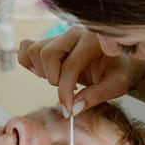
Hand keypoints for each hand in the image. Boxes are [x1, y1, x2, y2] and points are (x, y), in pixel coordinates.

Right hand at [17, 27, 136, 113]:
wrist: (117, 61)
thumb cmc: (118, 71)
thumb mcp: (117, 85)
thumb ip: (97, 95)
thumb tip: (74, 108)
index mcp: (93, 40)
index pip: (70, 65)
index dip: (65, 91)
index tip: (69, 110)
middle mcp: (74, 34)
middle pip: (47, 53)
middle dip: (54, 79)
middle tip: (67, 90)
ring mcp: (60, 36)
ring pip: (35, 50)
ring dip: (43, 72)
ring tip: (59, 80)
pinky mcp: (49, 43)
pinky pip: (26, 48)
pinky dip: (29, 63)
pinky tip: (45, 73)